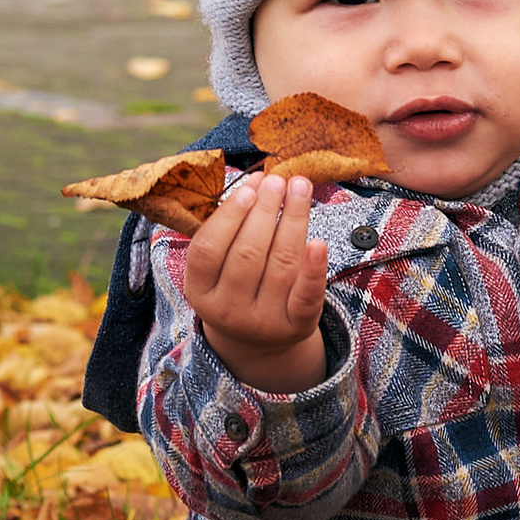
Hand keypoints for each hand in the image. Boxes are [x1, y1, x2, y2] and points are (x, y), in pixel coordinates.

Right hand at [184, 173, 330, 393]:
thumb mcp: (221, 266)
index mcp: (200, 291)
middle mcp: (227, 311)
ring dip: (293, 219)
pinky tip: (319, 242)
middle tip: (278, 181)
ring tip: (300, 188)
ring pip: (280, 263)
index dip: (229, 215)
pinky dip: (314, 269)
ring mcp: (262, 321)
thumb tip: (259, 181)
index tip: (250, 187)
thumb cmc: (239, 285)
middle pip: (247, 252)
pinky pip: (306, 296)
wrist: (260, 338)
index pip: (208, 248)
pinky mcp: (295, 325)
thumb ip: (233, 228)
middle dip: (265, 210)